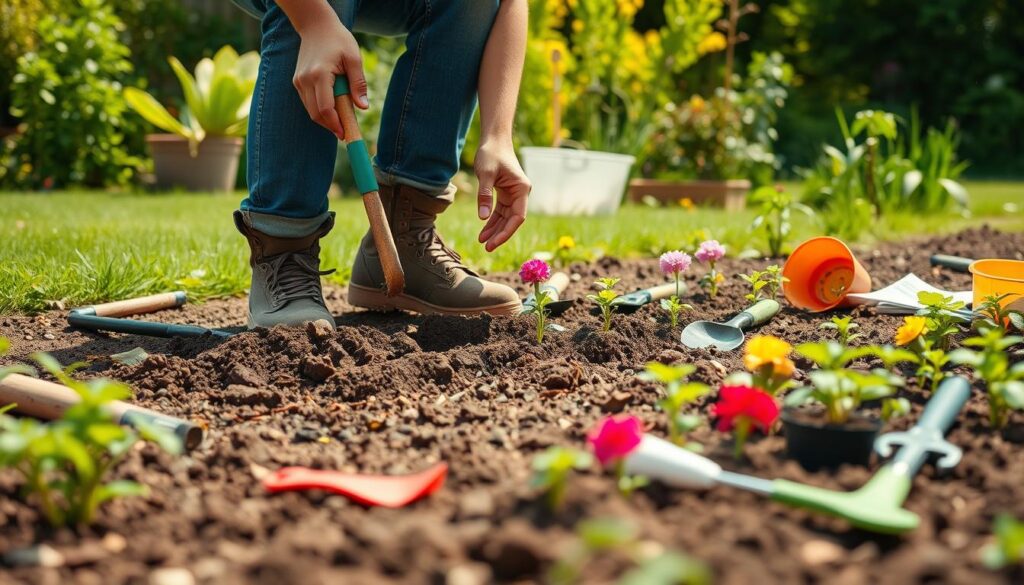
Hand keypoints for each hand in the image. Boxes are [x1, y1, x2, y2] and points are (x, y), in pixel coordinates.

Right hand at [291, 17, 367, 139]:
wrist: (316, 26)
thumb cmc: (338, 40)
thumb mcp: (354, 58)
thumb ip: (358, 83)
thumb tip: (363, 107)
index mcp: (319, 74)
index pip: (325, 108)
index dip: (335, 124)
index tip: (346, 134)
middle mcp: (305, 80)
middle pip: (316, 114)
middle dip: (331, 126)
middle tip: (346, 132)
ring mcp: (299, 81)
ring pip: (310, 110)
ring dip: (326, 120)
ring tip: (341, 121)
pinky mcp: (297, 82)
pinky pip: (308, 103)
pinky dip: (320, 110)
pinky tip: (333, 110)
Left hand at [475, 139, 530, 251]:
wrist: (493, 140)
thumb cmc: (491, 153)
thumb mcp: (485, 173)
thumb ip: (485, 195)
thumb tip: (483, 218)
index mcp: (521, 189)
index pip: (518, 217)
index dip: (507, 232)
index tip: (494, 242)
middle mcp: (520, 194)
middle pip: (512, 220)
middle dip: (500, 234)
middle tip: (487, 247)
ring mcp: (513, 195)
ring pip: (505, 218)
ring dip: (495, 230)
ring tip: (482, 242)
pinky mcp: (504, 195)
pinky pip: (499, 212)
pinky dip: (491, 221)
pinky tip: (483, 232)